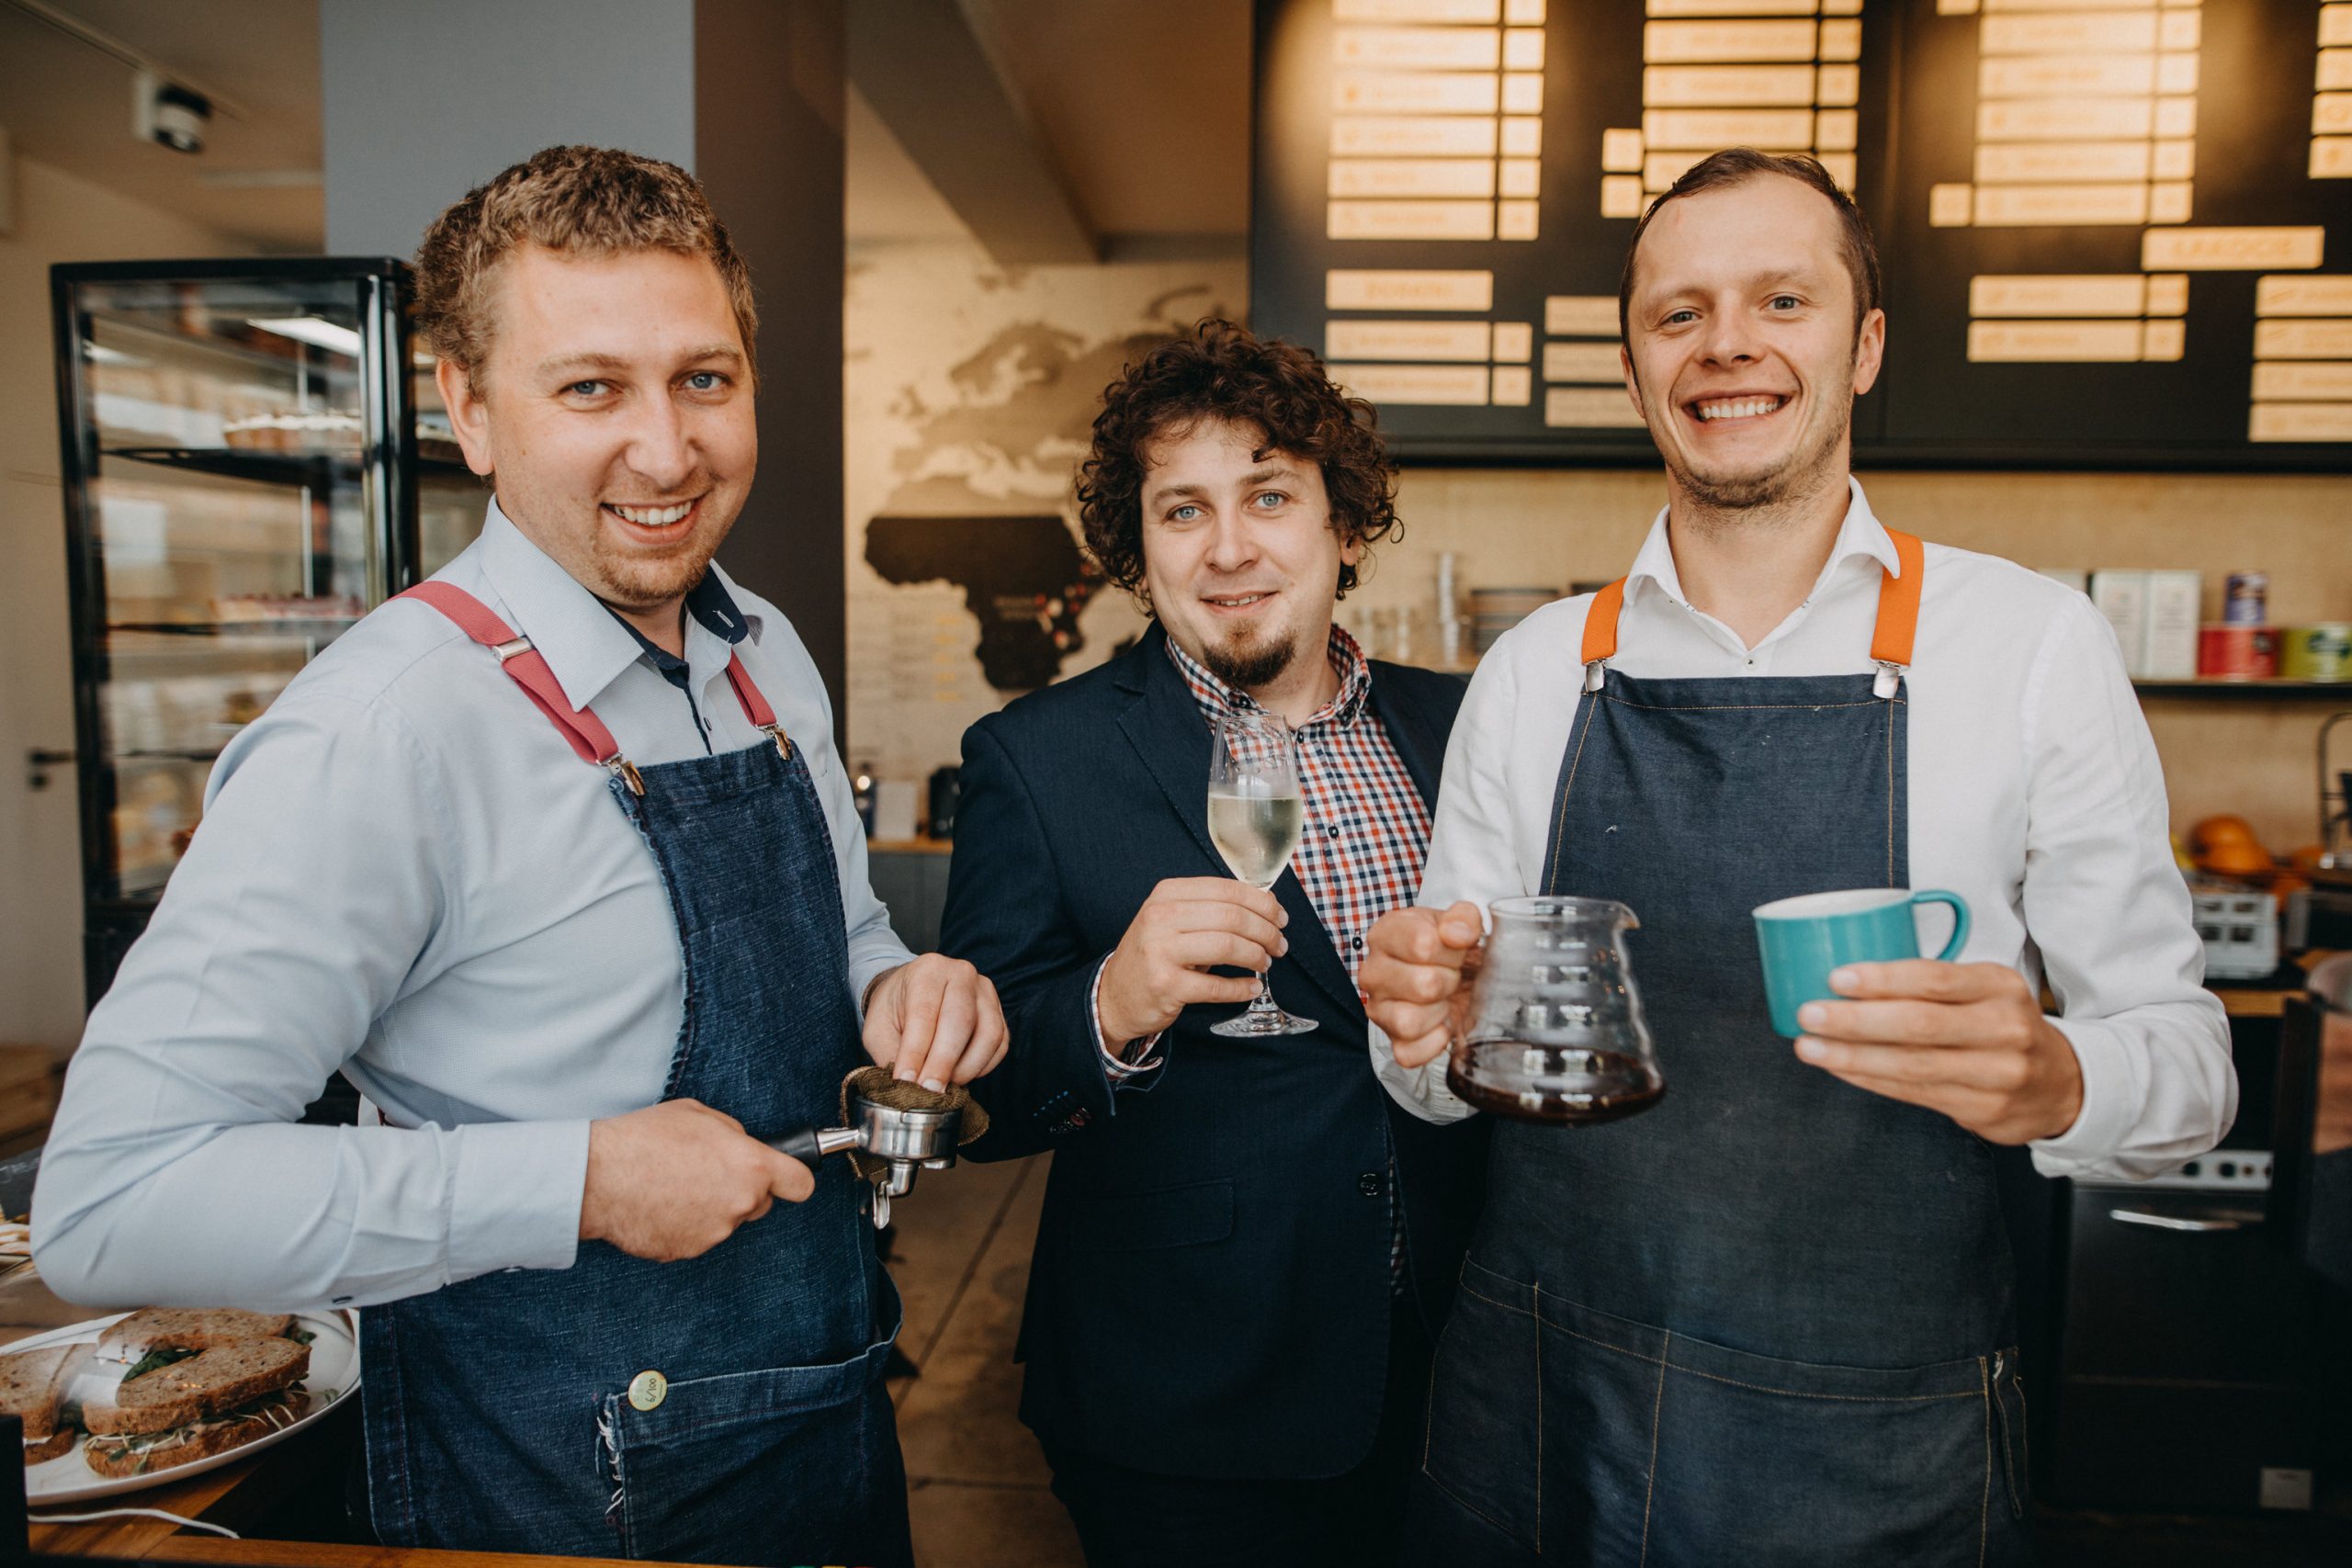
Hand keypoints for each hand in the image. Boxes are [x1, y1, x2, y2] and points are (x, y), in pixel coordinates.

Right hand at [579, 1099, 814, 1261]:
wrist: (598, 1176)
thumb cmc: (645, 1139)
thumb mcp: (700, 1115)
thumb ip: (734, 1136)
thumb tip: (744, 1148)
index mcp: (751, 1167)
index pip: (800, 1184)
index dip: (794, 1179)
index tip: (786, 1177)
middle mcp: (740, 1204)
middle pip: (759, 1203)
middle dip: (742, 1190)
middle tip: (705, 1173)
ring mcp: (714, 1233)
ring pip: (725, 1221)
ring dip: (709, 1208)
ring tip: (672, 1185)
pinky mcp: (686, 1251)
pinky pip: (695, 1236)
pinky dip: (683, 1225)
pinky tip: (659, 1204)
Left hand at [863, 953, 1008, 1089]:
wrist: (911, 992)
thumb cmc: (894, 1009)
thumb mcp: (878, 1028)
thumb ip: (890, 1054)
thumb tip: (907, 1087)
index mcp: (927, 970)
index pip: (924, 1014)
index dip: (915, 1052)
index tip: (907, 1081)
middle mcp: (961, 974)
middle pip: (961, 1020)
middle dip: (944, 1062)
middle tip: (929, 1091)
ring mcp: (985, 992)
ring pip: (989, 1034)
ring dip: (967, 1068)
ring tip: (944, 1084)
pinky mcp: (999, 1012)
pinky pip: (1000, 1044)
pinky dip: (983, 1067)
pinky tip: (961, 1075)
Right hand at [1097, 877, 1288, 1045]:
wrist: (1115, 995)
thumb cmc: (1155, 954)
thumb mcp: (1172, 919)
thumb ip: (1211, 909)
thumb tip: (1265, 906)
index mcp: (1167, 894)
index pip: (1227, 890)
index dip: (1262, 903)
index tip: (1280, 917)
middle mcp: (1160, 918)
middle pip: (1232, 917)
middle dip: (1265, 931)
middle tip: (1279, 945)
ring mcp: (1160, 952)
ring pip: (1227, 946)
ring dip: (1256, 956)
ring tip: (1265, 963)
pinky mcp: (1165, 986)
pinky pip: (1216, 986)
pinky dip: (1241, 988)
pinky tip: (1252, 987)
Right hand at [1360, 902, 1484, 1069]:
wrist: (1457, 973)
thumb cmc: (1450, 947)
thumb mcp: (1460, 921)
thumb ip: (1463, 918)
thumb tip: (1459, 934)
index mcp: (1386, 934)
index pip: (1423, 945)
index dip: (1452, 950)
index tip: (1456, 949)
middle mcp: (1372, 972)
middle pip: (1423, 986)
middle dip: (1450, 981)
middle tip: (1452, 975)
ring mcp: (1377, 1009)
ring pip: (1409, 1022)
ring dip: (1439, 1012)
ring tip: (1444, 999)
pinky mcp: (1390, 1040)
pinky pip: (1409, 1054)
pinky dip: (1433, 1043)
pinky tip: (1442, 1024)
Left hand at [1792, 961, 2084, 1143]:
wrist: (2063, 1084)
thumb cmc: (2000, 1025)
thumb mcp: (1985, 991)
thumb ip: (1933, 983)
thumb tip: (1846, 977)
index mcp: (2000, 986)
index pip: (1935, 979)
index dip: (1883, 979)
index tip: (1836, 977)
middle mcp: (2004, 1028)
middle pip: (1919, 1024)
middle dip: (1856, 1020)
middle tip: (1810, 1013)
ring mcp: (1998, 1074)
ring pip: (1911, 1065)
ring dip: (1852, 1057)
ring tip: (1810, 1047)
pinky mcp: (1985, 1110)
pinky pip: (1913, 1092)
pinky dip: (1869, 1080)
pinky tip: (1840, 1068)